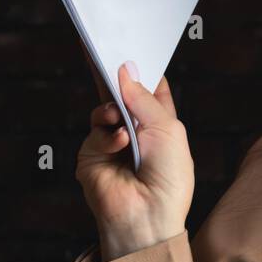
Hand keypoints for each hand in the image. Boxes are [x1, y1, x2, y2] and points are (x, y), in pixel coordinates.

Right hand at [75, 53, 193, 261]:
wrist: (147, 216)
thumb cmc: (169, 177)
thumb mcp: (167, 129)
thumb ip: (144, 98)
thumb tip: (124, 69)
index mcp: (161, 124)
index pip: (151, 89)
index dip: (142, 69)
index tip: (133, 45)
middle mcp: (136, 132)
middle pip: (121, 95)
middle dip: (115, 75)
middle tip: (106, 50)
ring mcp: (112, 144)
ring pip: (104, 109)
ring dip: (113, 110)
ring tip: (122, 121)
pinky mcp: (92, 157)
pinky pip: (95, 132)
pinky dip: (107, 134)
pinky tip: (119, 142)